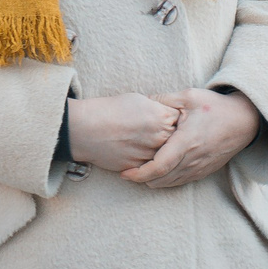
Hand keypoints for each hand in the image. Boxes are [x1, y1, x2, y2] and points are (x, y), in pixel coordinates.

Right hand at [65, 93, 180, 174]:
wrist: (87, 129)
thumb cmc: (110, 110)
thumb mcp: (139, 100)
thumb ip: (158, 109)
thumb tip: (168, 115)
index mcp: (161, 117)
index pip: (180, 120)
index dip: (175, 120)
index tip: (171, 120)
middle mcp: (160, 137)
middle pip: (177, 140)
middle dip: (172, 137)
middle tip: (161, 134)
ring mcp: (150, 154)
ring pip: (165, 156)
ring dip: (161, 152)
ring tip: (146, 143)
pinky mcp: (140, 168)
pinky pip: (151, 166)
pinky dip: (148, 161)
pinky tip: (137, 152)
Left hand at [125, 88, 260, 188]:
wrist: (244, 120)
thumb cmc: (215, 106)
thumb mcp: (188, 96)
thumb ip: (163, 100)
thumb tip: (142, 101)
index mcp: (187, 141)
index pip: (159, 166)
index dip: (140, 173)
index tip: (125, 172)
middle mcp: (194, 159)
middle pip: (162, 179)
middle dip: (142, 179)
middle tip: (126, 173)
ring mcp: (201, 167)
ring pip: (171, 183)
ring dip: (154, 181)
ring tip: (138, 174)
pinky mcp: (205, 170)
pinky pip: (182, 181)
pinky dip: (167, 181)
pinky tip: (158, 174)